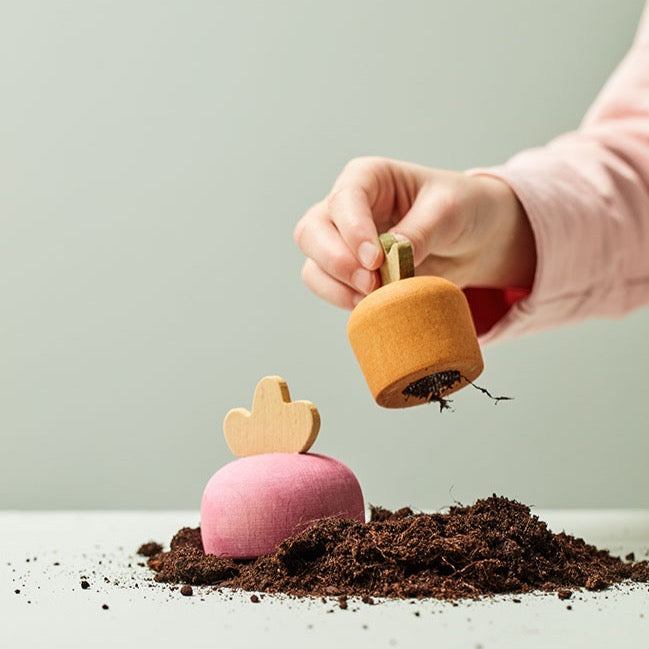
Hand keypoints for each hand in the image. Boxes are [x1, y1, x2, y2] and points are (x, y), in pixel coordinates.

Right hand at [294, 156, 535, 308]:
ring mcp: (342, 243)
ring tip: (375, 297)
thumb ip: (419, 231)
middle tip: (370, 283)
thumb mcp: (449, 211)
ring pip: (313, 265)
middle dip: (335, 261)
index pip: (344, 199)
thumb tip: (390, 259)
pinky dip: (345, 301)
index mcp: (368, 178)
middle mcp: (346, 208)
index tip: (374, 260)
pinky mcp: (349, 274)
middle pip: (311, 232)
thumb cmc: (462, 209)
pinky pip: (330, 289)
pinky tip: (373, 305)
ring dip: (338, 287)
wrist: (476, 239)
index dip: (352, 230)